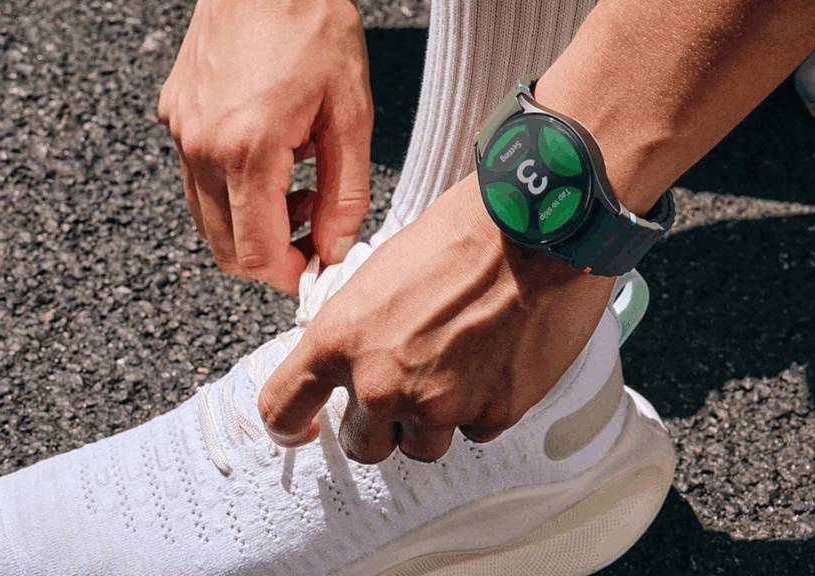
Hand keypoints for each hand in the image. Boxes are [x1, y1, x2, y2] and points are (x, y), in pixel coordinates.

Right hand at [158, 0, 372, 293]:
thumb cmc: (312, 26)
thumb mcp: (350, 114)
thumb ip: (345, 193)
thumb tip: (335, 249)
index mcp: (247, 150)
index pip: (254, 254)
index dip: (288, 275)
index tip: (316, 267)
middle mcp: (201, 148)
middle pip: (224, 248)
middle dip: (270, 255)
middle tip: (313, 226)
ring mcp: (182, 132)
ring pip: (208, 217)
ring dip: (251, 223)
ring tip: (297, 186)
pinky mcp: (176, 116)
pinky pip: (197, 179)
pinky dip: (232, 190)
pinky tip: (270, 157)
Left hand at [257, 173, 617, 462]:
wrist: (533, 229)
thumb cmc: (461, 234)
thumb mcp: (377, 274)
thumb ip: (354, 332)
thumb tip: (348, 361)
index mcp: (339, 341)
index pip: (281, 408)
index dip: (288, 426)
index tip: (301, 430)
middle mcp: (382, 384)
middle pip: (362, 446)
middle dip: (380, 422)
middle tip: (405, 386)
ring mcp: (439, 406)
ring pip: (421, 447)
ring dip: (432, 420)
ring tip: (455, 369)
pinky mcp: (493, 413)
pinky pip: (475, 430)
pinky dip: (480, 407)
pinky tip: (491, 363)